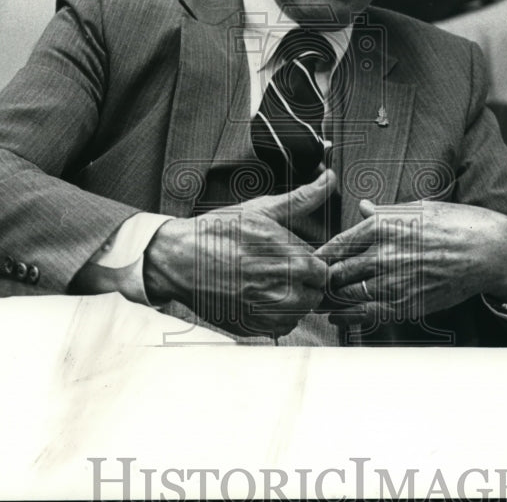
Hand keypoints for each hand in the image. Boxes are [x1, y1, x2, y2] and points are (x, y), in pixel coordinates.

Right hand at [137, 170, 335, 337]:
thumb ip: (301, 198)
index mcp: (290, 259)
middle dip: (303, 282)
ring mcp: (264, 312)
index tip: (297, 259)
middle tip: (280, 269)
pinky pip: (279, 327)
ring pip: (297, 312)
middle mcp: (280, 289)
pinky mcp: (250, 327)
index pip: (323, 272)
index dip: (311, 263)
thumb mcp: (261, 210)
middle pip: (313, 294)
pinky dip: (274, 315)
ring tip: (266, 281)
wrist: (179, 259)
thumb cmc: (217, 233)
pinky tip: (257, 295)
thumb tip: (328, 179)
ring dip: (290, 299)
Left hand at [315, 199, 506, 327]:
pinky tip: (338, 318)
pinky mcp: (408, 304)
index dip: (319, 256)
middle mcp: (385, 254)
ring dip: (331, 300)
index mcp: (383, 227)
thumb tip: (362, 207)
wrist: (489, 252)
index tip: (308, 261)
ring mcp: (395, 282)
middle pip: (337, 272)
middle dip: (321, 280)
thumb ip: (385, 212)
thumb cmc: (456, 224)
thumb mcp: (418, 208)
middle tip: (310, 284)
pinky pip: (369, 314)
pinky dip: (348, 318)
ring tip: (320, 301)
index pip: (338, 244)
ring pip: (348, 295)